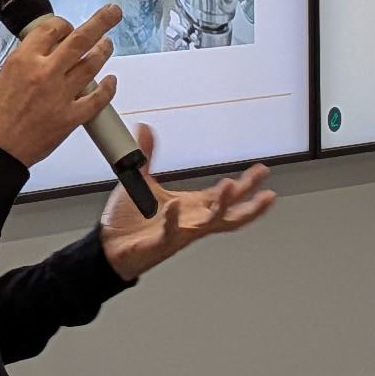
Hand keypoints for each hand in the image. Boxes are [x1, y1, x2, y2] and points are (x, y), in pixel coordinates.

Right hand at [0, 4, 120, 167]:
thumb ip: (23, 65)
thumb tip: (38, 58)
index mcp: (23, 60)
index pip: (51, 29)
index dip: (62, 24)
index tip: (65, 26)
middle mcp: (46, 73)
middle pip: (81, 39)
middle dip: (101, 22)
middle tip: (112, 13)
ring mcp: (61, 95)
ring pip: (92, 65)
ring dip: (104, 51)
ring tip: (108, 44)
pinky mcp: (70, 118)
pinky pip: (97, 100)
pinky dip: (108, 89)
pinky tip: (112, 81)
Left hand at [100, 123, 274, 280]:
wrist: (108, 246)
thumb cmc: (129, 221)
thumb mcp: (141, 180)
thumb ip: (147, 155)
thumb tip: (145, 129)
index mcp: (191, 207)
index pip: (226, 195)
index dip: (246, 184)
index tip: (261, 171)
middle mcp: (191, 220)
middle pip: (229, 212)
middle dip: (250, 202)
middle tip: (265, 189)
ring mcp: (178, 233)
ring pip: (209, 224)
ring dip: (221, 206)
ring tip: (229, 187)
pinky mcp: (159, 243)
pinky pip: (170, 233)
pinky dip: (173, 220)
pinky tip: (174, 207)